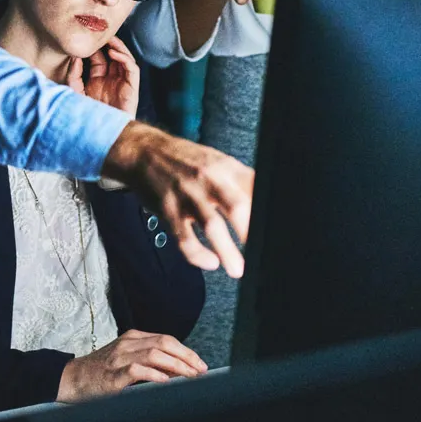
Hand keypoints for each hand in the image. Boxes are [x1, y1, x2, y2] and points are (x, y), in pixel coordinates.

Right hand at [57, 329, 207, 401]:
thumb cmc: (101, 371)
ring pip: (154, 354)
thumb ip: (148, 359)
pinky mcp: (112, 376)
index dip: (186, 351)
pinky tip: (165, 381)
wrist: (72, 378)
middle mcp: (127, 344)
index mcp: (132, 338)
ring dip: (176, 366)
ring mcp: (119, 359)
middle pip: (164, 344)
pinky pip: (136, 371)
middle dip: (186, 357)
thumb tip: (176, 370)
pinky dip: (153, 375)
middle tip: (200, 371)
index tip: (200, 364)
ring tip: (189, 376)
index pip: (166, 339)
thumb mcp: (125, 358)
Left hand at [66, 36, 139, 118]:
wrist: (100, 134)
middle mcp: (110, 80)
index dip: (93, 48)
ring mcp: (122, 84)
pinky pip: (132, 69)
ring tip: (109, 38)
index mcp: (97, 81)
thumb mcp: (75, 92)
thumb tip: (75, 56)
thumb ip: (74, 74)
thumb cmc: (87, 116)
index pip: (98, 59)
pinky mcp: (131, 88)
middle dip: (107, 43)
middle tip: (99, 32)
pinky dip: (124, 59)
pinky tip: (114, 53)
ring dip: (118, 47)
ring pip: (124, 59)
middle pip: (112, 56)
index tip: (86, 37)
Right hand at [101, 122, 253, 276]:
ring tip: (237, 269)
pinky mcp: (169, 209)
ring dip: (227, 251)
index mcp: (226, 167)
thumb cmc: (187, 161)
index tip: (275, 234)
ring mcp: (188, 194)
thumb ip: (242, 182)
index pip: (255, 190)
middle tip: (261, 254)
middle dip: (251, 232)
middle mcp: (209, 179)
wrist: (145, 151)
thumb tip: (267, 207)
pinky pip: (184, 238)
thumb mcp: (217, 162)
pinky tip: (209, 262)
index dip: (268, 212)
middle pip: (237, 206)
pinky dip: (197, 255)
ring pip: (211, 225)